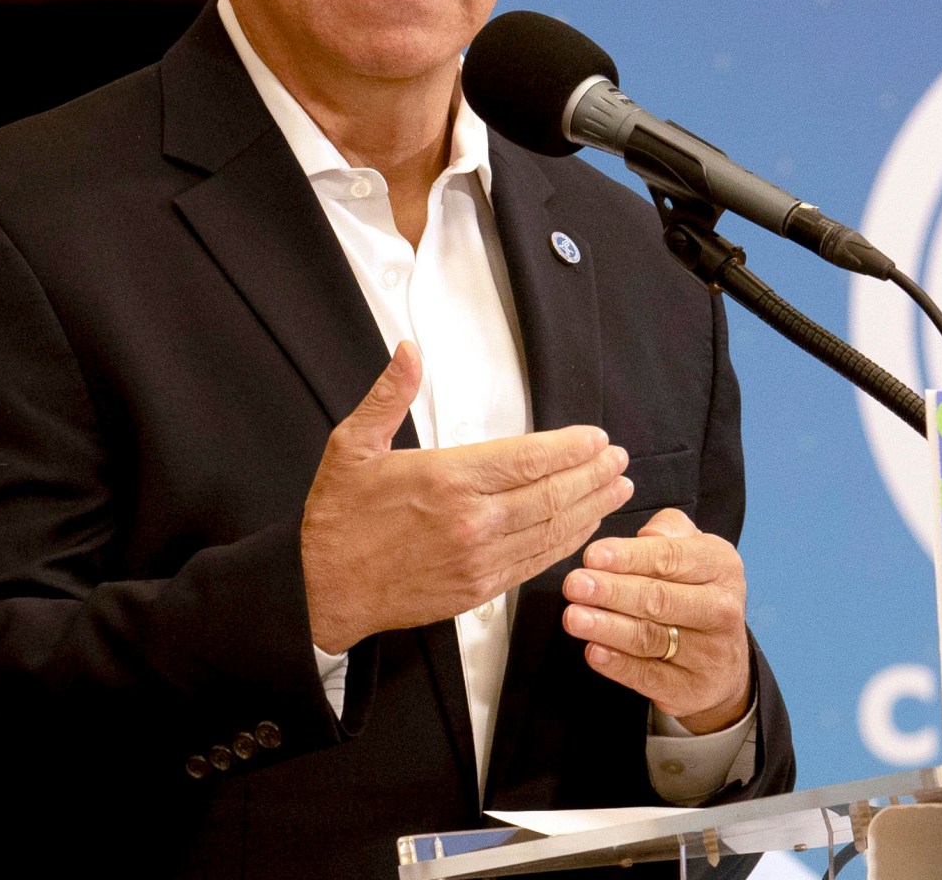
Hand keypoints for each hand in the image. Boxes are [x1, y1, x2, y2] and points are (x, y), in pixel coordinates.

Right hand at [302, 342, 632, 653]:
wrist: (323, 589)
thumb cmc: (338, 518)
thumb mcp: (352, 446)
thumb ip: (388, 396)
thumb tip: (409, 350)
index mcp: (446, 480)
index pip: (527, 459)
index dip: (569, 448)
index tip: (595, 438)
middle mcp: (471, 521)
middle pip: (551, 494)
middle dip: (592, 475)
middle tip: (618, 460)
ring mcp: (479, 559)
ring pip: (551, 529)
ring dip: (591, 507)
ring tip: (617, 488)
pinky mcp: (479, 588)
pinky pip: (535, 562)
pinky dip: (566, 542)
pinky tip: (584, 526)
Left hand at [560, 508, 751, 733]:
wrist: (724, 663)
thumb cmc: (694, 593)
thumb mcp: (693, 552)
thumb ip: (669, 531)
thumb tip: (646, 535)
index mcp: (722, 566)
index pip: (671, 557)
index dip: (630, 557)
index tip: (592, 556)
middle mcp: (721, 609)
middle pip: (659, 599)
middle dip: (612, 591)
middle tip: (575, 585)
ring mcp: (709, 654)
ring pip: (650, 638)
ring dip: (607, 627)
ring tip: (573, 617)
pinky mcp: (691, 689)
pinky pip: (648, 675)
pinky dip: (618, 664)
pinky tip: (593, 651)